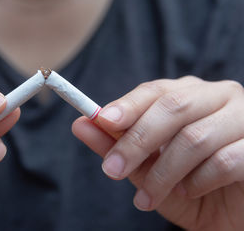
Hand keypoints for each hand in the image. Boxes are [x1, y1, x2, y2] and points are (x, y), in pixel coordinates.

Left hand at [73, 76, 243, 230]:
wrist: (232, 218)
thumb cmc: (189, 187)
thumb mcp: (147, 169)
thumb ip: (117, 145)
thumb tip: (80, 124)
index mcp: (191, 95)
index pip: (156, 91)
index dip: (128, 105)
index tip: (102, 121)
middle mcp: (219, 97)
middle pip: (173, 107)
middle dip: (136, 141)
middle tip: (112, 170)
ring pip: (194, 137)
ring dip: (163, 172)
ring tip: (146, 198)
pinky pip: (224, 160)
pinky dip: (198, 181)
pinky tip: (187, 192)